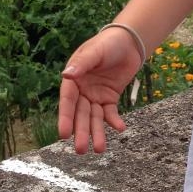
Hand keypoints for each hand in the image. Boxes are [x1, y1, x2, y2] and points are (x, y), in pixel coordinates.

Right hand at [57, 28, 141, 153]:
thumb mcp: (95, 51)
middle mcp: (82, 91)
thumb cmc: (108, 43)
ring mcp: (96, 96)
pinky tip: (120, 128)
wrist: (129, 42)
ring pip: (95, 118)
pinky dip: (114, 121)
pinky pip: (111, 112)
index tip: (64, 134)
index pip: (68, 101)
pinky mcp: (110, 98)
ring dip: (97, 132)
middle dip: (81, 131)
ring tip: (99, 148)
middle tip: (81, 150)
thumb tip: (66, 75)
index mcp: (73, 80)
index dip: (66, 117)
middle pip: (81, 114)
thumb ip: (82, 64)